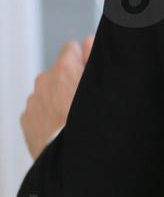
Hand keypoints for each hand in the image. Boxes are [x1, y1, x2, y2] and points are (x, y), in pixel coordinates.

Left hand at [21, 36, 92, 159]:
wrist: (75, 155)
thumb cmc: (91, 120)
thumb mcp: (104, 83)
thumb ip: (95, 57)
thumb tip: (90, 42)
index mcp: (64, 69)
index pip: (71, 48)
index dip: (83, 58)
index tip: (89, 70)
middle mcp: (44, 82)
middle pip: (58, 72)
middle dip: (69, 80)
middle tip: (85, 97)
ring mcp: (33, 102)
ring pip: (47, 92)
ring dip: (58, 98)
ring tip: (74, 115)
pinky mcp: (26, 121)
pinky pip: (38, 110)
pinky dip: (48, 115)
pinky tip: (62, 126)